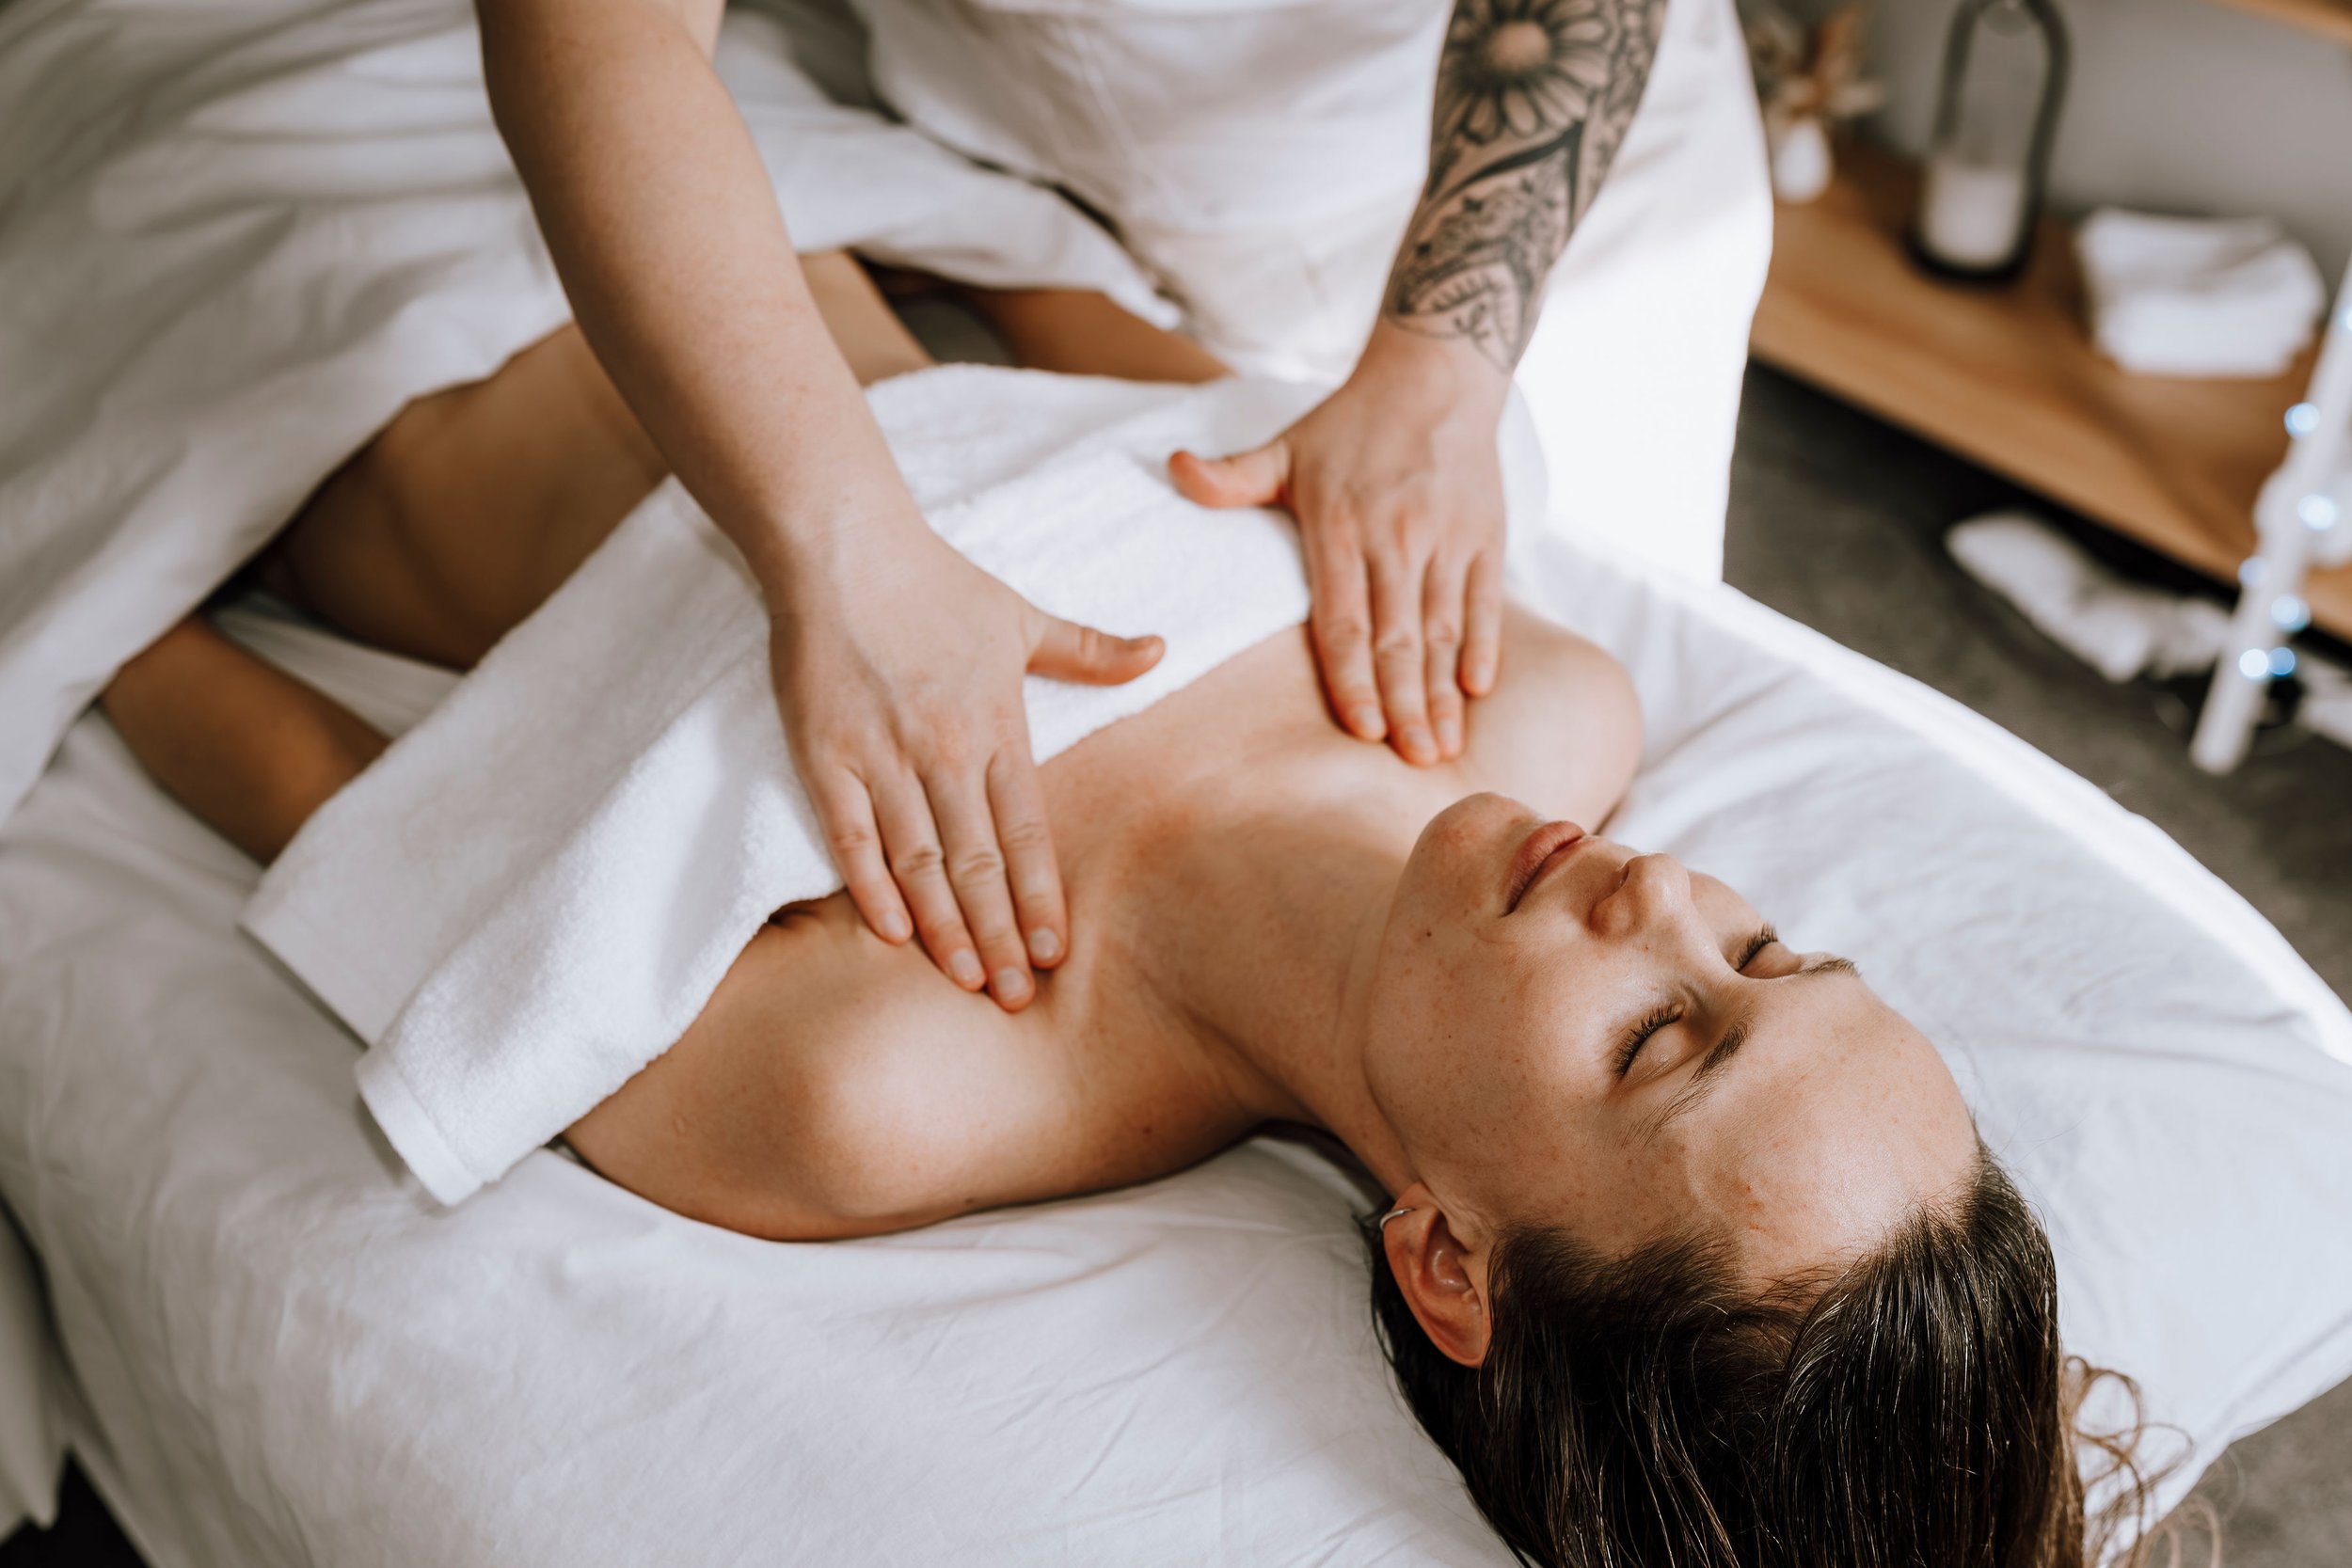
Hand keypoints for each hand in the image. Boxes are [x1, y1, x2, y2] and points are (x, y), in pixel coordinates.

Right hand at [770, 524, 1161, 1009]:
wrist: (841, 544)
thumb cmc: (934, 582)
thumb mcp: (1020, 615)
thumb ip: (1089, 649)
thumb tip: (1161, 649)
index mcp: (997, 725)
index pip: (1027, 831)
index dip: (1041, 896)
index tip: (1057, 953)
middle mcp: (944, 750)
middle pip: (978, 863)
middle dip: (1000, 935)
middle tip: (1016, 997)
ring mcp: (881, 756)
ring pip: (920, 862)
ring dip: (943, 927)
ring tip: (966, 980)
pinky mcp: (823, 754)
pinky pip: (849, 837)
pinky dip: (870, 887)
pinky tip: (891, 932)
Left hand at [1169, 323, 1508, 765]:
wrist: (1436, 375)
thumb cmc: (1350, 424)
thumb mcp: (1285, 446)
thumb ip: (1231, 476)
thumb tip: (1172, 470)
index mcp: (1341, 526)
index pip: (1345, 620)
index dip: (1354, 678)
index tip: (1365, 730)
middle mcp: (1397, 537)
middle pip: (1400, 638)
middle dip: (1406, 706)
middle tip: (1413, 763)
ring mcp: (1446, 539)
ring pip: (1445, 629)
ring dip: (1445, 693)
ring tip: (1445, 746)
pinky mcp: (1486, 535)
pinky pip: (1486, 601)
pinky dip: (1484, 647)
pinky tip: (1478, 692)